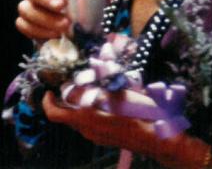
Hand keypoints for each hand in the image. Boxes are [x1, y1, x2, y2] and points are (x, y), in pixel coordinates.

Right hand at [16, 0, 118, 41]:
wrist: (74, 26)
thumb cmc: (81, 3)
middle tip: (62, 6)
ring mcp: (30, 8)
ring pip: (27, 10)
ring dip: (45, 19)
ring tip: (63, 27)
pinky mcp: (28, 25)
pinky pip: (24, 26)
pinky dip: (38, 31)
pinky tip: (53, 36)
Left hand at [42, 91, 211, 168]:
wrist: (155, 136)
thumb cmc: (136, 112)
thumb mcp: (114, 94)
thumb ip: (93, 91)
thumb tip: (75, 86)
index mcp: (86, 119)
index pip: (55, 114)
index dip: (47, 102)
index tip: (49, 90)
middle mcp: (87, 130)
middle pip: (68, 115)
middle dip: (68, 99)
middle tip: (75, 83)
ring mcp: (97, 136)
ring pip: (80, 119)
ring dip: (81, 105)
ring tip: (93, 88)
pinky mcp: (106, 138)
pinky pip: (92, 123)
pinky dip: (92, 111)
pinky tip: (107, 100)